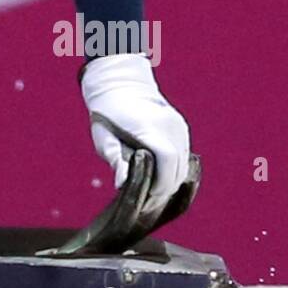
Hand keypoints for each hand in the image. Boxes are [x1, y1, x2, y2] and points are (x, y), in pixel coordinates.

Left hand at [80, 52, 189, 215]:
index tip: (146, 198)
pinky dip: (175, 171)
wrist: (120, 84)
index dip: (161, 183)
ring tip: (152, 192)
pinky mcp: (181, 128)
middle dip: (166, 189)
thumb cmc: (106, 114)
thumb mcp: (103, 137)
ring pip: (184, 164)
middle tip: (147, 202)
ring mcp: (178, 125)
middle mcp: (168, 124)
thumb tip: (122, 184)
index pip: (166, 159)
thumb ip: (115, 159)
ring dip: (172, 181)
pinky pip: (184, 156)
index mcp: (147, 125)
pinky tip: (159, 178)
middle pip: (179, 166)